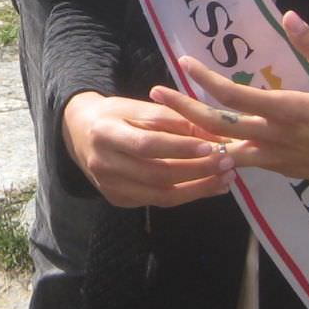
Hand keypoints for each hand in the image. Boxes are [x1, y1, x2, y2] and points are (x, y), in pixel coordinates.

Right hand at [61, 89, 234, 207]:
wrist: (80, 132)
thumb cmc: (115, 114)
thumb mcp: (138, 107)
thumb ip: (172, 119)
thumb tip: (211, 133)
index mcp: (105, 133)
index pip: (148, 144)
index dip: (181, 148)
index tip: (212, 146)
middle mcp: (103, 164)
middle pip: (156, 173)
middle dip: (197, 170)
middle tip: (228, 162)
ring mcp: (109, 187)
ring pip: (160, 194)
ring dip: (198, 188)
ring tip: (225, 179)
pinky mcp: (118, 200)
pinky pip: (157, 201)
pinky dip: (186, 196)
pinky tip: (208, 187)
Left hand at [148, 11, 308, 197]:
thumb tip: (290, 16)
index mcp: (291, 112)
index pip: (236, 97)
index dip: (206, 80)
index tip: (184, 62)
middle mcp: (277, 139)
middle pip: (218, 127)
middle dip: (183, 110)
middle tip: (155, 96)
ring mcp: (279, 160)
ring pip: (227, 149)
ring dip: (197, 134)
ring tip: (174, 119)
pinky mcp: (285, 171)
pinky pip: (245, 162)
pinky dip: (222, 151)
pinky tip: (210, 141)